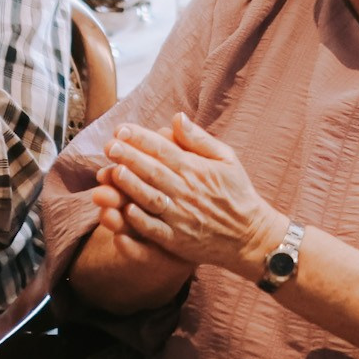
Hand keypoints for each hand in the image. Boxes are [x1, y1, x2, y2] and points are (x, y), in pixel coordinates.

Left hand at [94, 115, 288, 281]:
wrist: (249, 236)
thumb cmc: (237, 193)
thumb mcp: (226, 158)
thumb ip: (199, 139)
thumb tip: (177, 118)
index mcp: (196, 169)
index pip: (164, 149)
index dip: (141, 139)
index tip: (121, 129)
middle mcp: (186, 191)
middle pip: (153, 171)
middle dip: (129, 157)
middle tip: (109, 146)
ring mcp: (180, 217)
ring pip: (150, 198)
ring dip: (130, 185)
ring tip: (112, 172)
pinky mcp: (176, 240)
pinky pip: (154, 229)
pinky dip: (139, 221)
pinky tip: (124, 210)